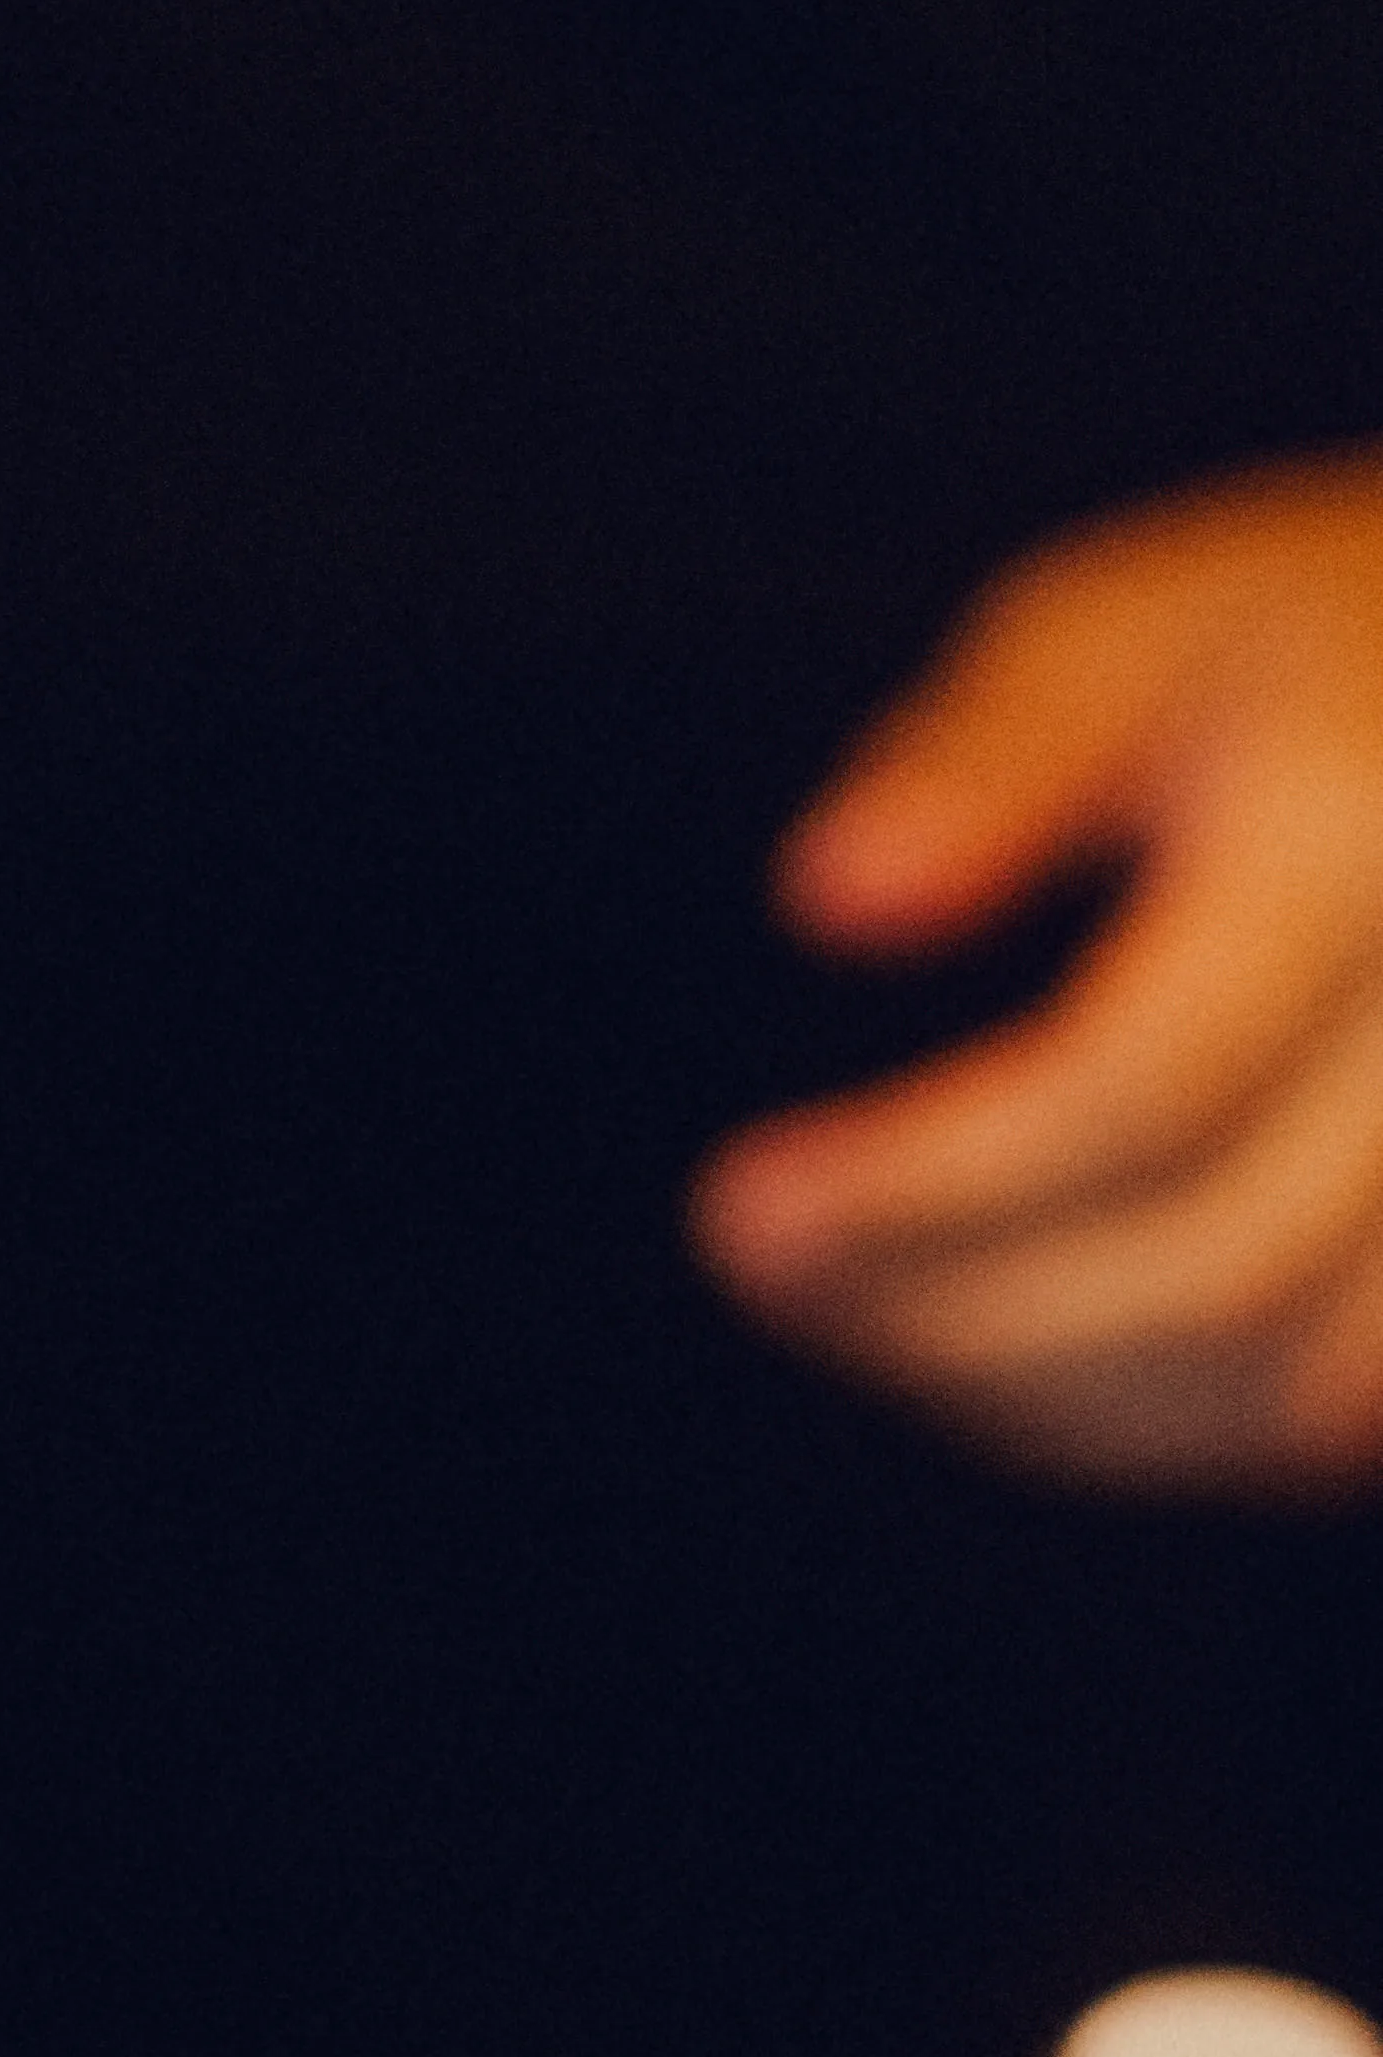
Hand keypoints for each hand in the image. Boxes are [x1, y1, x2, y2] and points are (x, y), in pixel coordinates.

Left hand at [691, 457, 1382, 1494]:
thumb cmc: (1304, 643)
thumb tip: (828, 898)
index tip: (735, 1210)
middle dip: (959, 1318)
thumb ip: (981, 757)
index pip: (1137, 1089)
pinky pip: (1357, 1415)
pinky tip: (1027, 1365)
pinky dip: (1186, 1431)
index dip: (922, 1188)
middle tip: (769, 1270)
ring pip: (1305, 1393)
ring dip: (1061, 1406)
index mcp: (1358, 837)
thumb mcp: (1136, 625)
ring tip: (875, 1326)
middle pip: (1221, 1270)